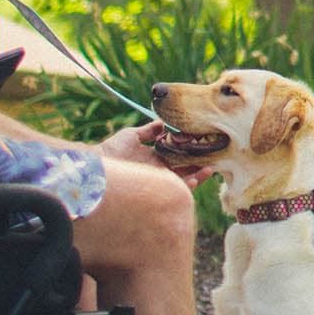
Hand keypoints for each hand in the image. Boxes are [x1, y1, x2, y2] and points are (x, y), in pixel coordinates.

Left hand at [100, 120, 217, 188]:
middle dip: (199, 165)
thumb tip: (163, 122)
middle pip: (184, 169)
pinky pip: (175, 191)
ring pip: (183, 181)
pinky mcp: (155, 192)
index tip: (202, 144)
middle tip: (214, 158)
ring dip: (198, 176)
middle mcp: (158, 172)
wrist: (99, 167)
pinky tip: (195, 178)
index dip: (190, 152)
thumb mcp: (132, 136)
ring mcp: (157, 183)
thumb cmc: (112, 150)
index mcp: (155, 160)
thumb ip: (149, 131)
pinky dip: (187, 185)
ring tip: (210, 169)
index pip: (177, 156)